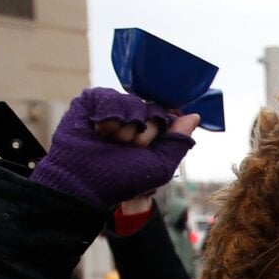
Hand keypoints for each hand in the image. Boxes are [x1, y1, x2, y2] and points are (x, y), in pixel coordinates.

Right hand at [31, 87, 199, 209]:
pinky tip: (98, 130)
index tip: (146, 146)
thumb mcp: (159, 166)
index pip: (166, 115)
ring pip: (132, 102)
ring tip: (109, 141)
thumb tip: (195, 116)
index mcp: (148, 133)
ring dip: (123, 127)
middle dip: (142, 133)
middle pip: (152, 107)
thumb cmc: (120, 179)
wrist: (83, 182)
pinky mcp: (92, 101)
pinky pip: (110, 96)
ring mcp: (112, 108)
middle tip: (125, 148)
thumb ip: (179, 142)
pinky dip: (107, 116)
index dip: (159, 129)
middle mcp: (131, 118)